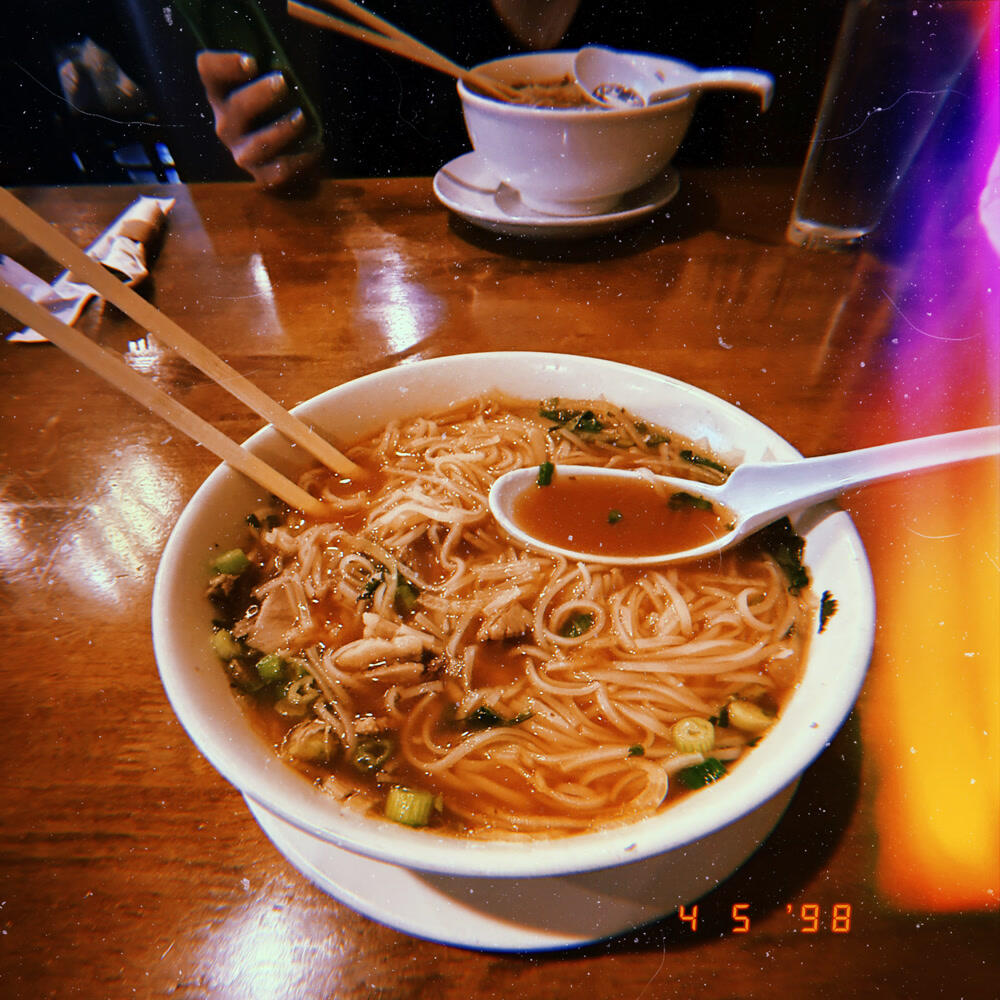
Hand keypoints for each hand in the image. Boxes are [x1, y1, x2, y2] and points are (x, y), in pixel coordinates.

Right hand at [196, 51, 322, 189]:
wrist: (288, 152)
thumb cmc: (279, 106)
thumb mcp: (272, 82)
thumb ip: (274, 69)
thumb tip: (291, 65)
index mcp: (222, 93)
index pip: (209, 70)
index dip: (226, 64)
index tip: (252, 61)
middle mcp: (227, 123)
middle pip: (236, 107)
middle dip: (259, 95)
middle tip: (282, 82)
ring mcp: (242, 151)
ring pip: (258, 144)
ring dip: (280, 130)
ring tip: (300, 117)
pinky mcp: (262, 174)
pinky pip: (278, 172)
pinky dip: (299, 160)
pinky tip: (315, 147)